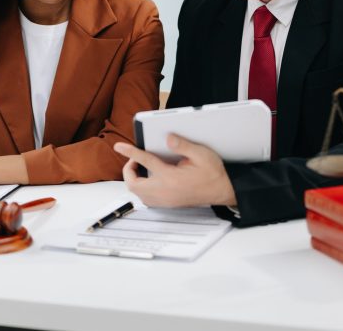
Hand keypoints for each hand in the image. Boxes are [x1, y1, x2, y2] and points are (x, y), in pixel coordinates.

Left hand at [113, 134, 236, 207]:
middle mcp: (165, 191)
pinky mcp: (168, 204)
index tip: (119, 146)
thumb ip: (182, 145)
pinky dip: (142, 188)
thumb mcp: (200, 153)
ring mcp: (166, 200)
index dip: (130, 152)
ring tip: (141, 167)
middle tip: (135, 159)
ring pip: (139, 194)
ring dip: (135, 180)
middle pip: (134, 184)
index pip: (145, 162)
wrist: (222, 190)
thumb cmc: (213, 172)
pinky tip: (150, 178)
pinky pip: (147, 199)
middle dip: (129, 170)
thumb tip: (167, 138)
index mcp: (171, 177)